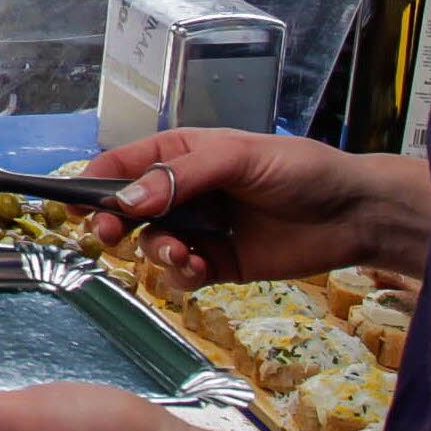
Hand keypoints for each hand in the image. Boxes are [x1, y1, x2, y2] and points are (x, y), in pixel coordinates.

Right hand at [82, 128, 430, 287]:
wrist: (354, 215)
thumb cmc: (300, 170)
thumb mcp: (238, 157)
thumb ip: (181, 177)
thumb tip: (128, 200)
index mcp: (182, 155)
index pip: (124, 165)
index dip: (96, 182)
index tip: (77, 203)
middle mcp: (184, 192)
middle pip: (127, 209)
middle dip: (114, 222)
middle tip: (112, 233)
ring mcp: (199, 230)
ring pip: (151, 245)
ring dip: (157, 251)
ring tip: (185, 254)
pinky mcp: (218, 264)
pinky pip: (181, 275)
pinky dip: (182, 275)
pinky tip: (203, 269)